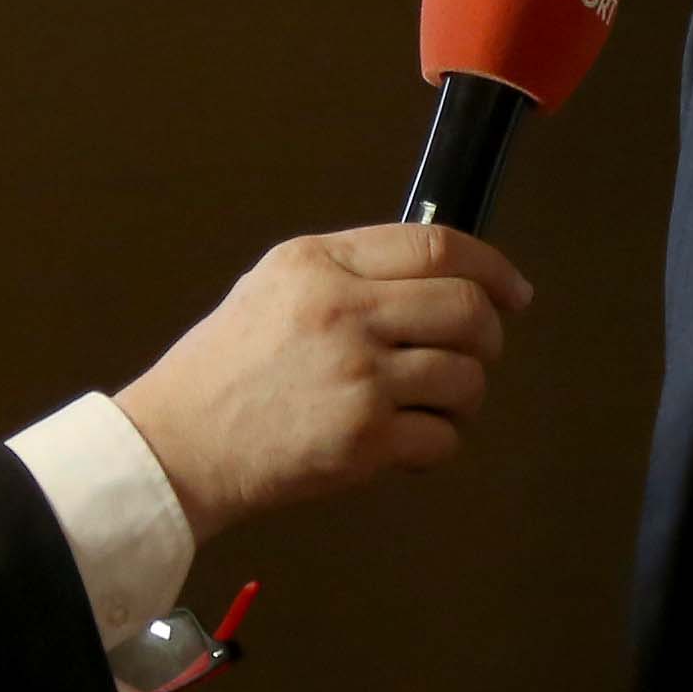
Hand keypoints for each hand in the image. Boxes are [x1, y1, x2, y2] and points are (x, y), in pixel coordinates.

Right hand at [111, 225, 528, 535]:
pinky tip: (408, 444)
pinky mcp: (363, 438)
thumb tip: (435, 273)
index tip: (513, 291)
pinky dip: (438, 444)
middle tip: (476, 356)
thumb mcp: (272, 285)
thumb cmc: (224, 370)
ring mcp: (358, 376)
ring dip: (464, 397)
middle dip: (488, 337)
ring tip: (431, 407)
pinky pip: (443, 437)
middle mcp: (344, 312)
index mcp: (321, 264)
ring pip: (466, 377)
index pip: (437, 246)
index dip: (492, 268)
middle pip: (466, 309)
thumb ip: (348, 271)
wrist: (179, 444)